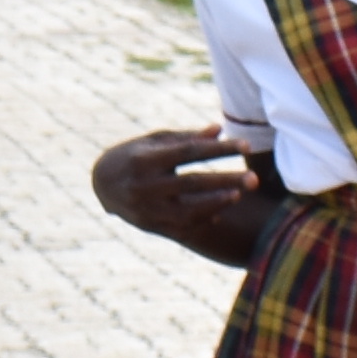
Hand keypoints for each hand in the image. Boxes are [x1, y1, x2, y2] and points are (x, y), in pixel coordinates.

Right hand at [90, 130, 273, 269]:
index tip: (245, 145)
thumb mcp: (153, 141)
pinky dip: (205, 217)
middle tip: (255, 178)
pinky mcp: (151, 226)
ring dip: (218, 202)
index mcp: (145, 159)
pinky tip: (222, 208)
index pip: (188, 153)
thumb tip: (218, 130)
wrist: (101, 186)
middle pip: (193, 183)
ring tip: (240, 193)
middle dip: (226, 180)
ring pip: (190, 210)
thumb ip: (185, 137)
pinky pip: (184, 226)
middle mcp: (145, 186)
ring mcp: (147, 210)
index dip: (218, 149)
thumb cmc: (134, 156)